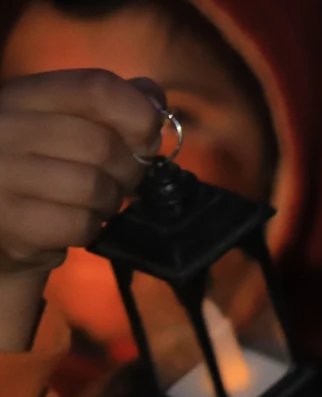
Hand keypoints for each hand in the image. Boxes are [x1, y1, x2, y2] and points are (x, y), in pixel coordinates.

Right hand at [0, 69, 162, 347]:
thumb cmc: (32, 167)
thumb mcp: (58, 123)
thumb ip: (105, 105)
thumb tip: (152, 94)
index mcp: (20, 96)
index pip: (96, 89)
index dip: (139, 112)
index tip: (147, 136)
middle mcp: (4, 128)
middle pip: (103, 144)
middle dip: (128, 170)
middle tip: (119, 180)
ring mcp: (2, 176)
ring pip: (95, 187)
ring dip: (109, 202)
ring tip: (91, 203)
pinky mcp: (12, 223)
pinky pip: (80, 224)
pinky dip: (88, 228)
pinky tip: (69, 224)